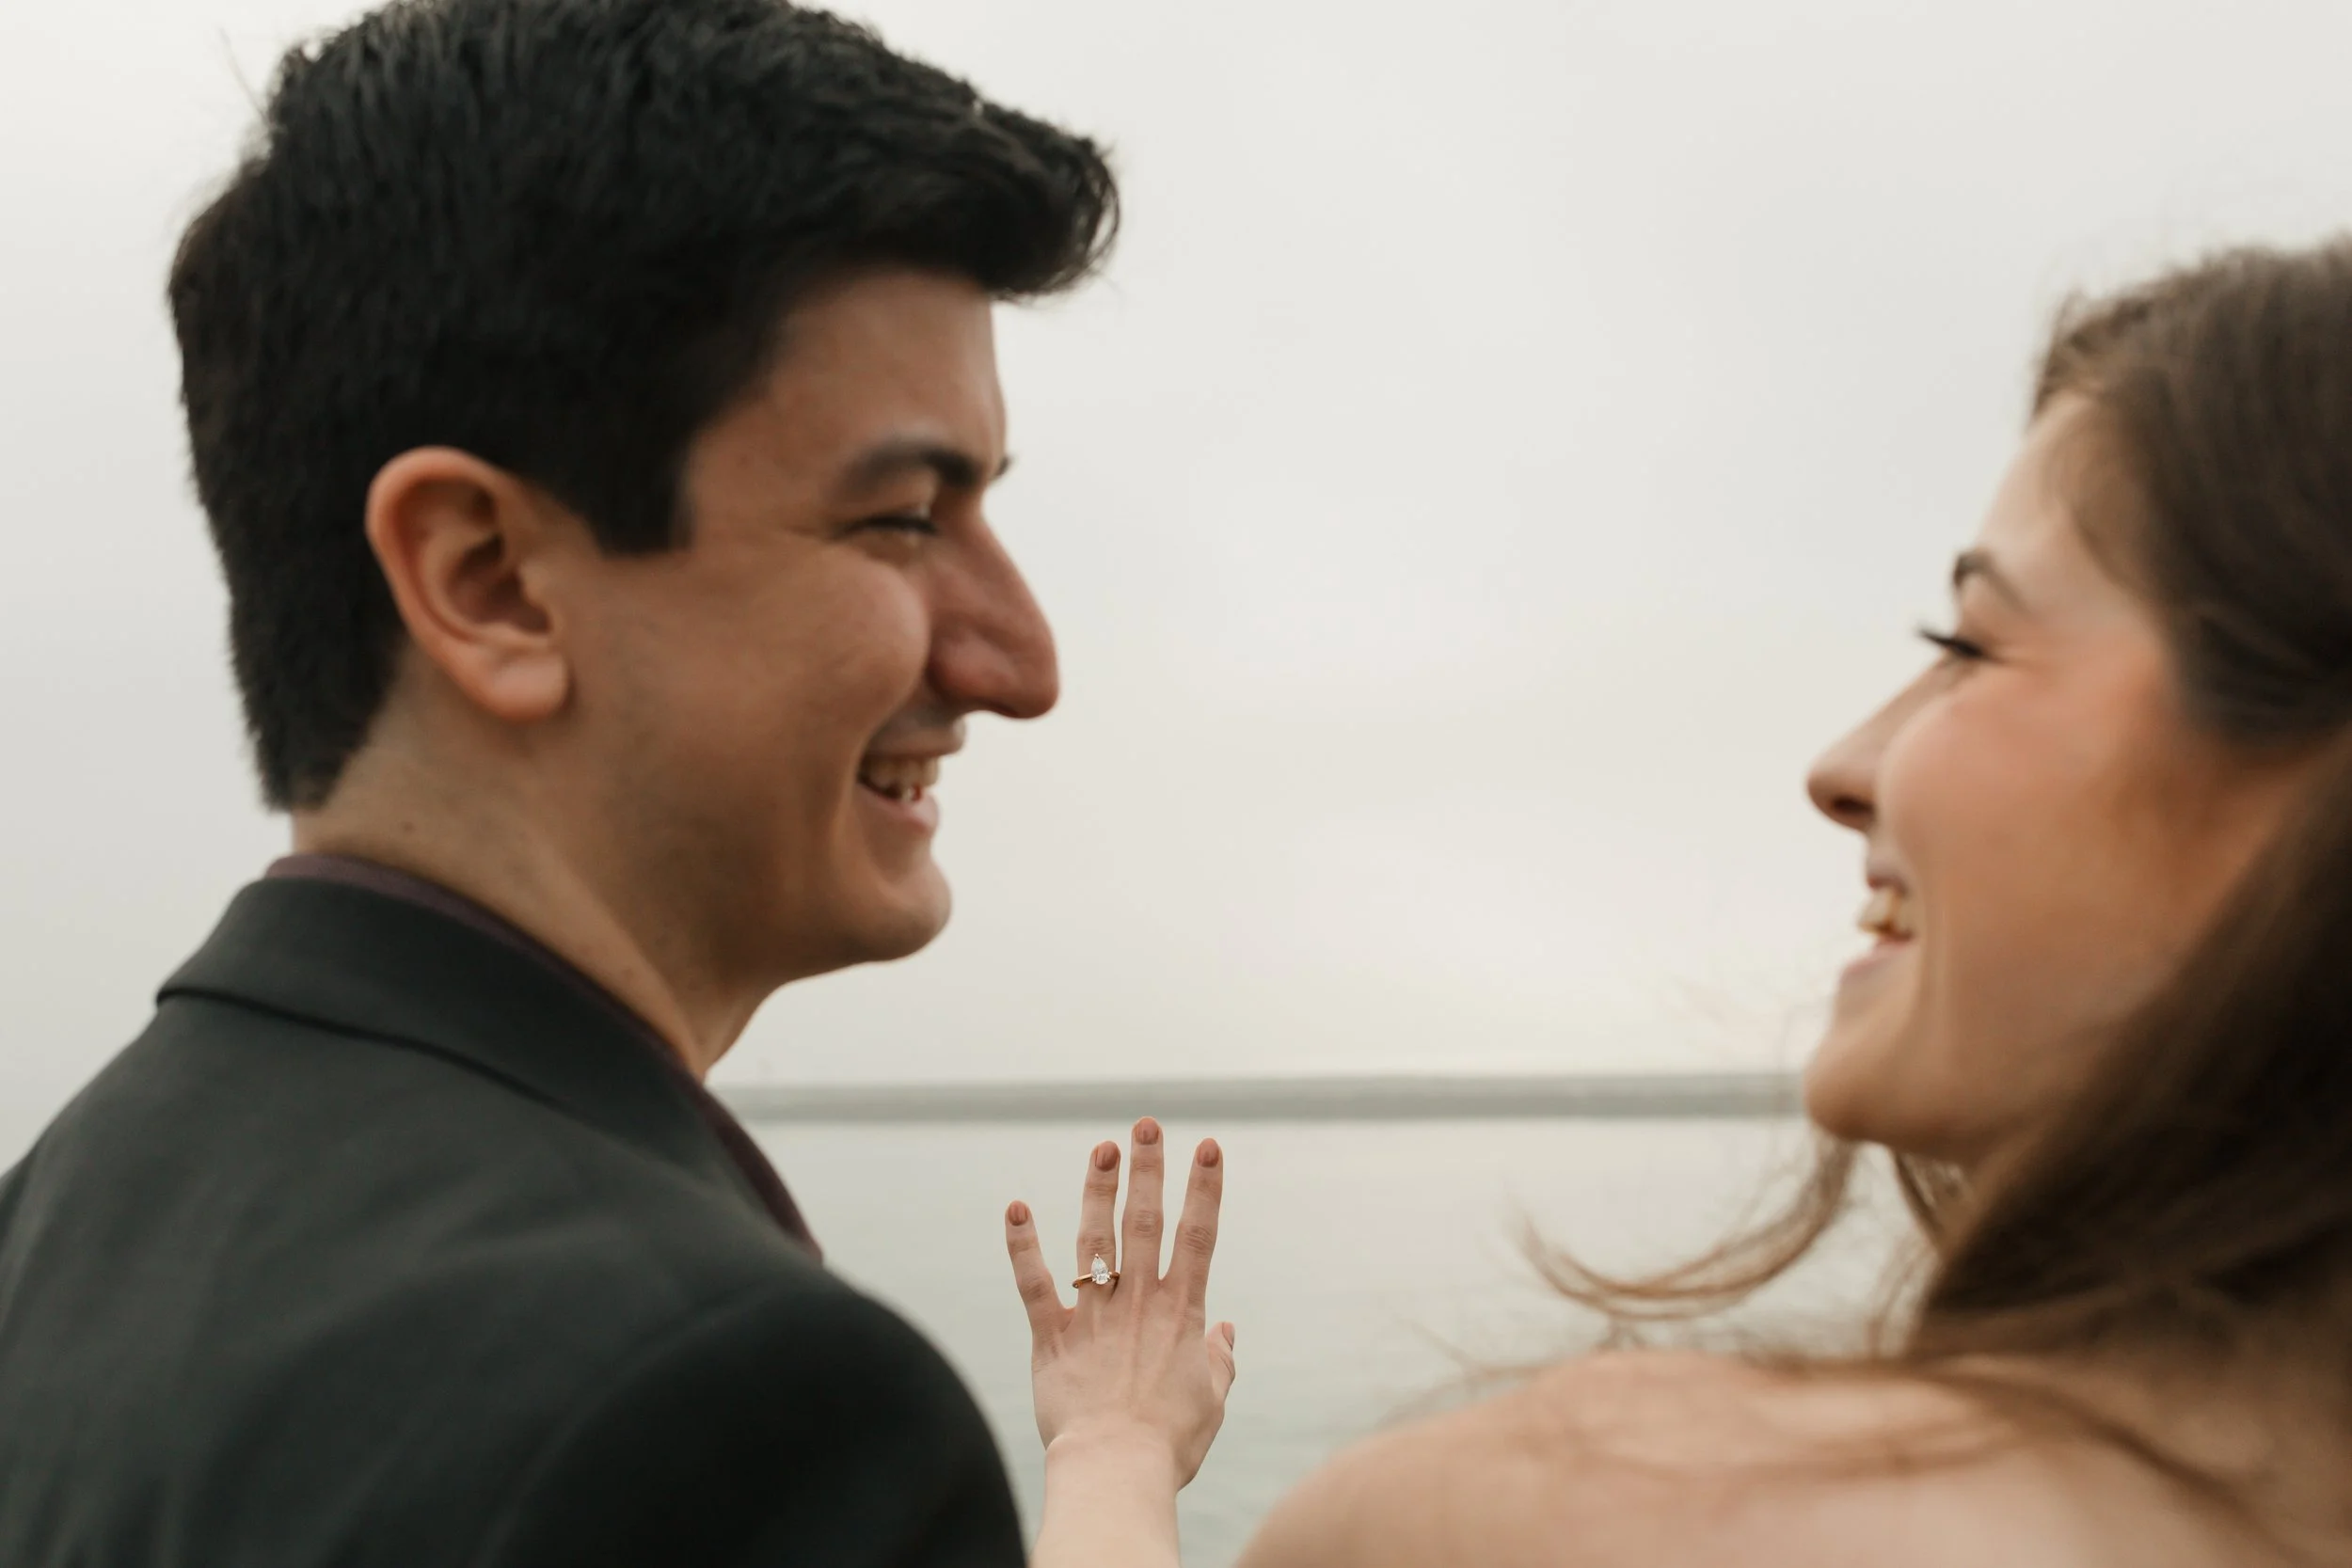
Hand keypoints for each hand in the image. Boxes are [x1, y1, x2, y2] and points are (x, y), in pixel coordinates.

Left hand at [1005, 1118, 1236, 1487]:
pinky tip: (1015, 1208)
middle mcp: (1138, 1303)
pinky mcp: (1052, 1335)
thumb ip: (1220, 1360)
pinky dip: (1022, 1245)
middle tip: (1147, 1125)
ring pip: (1095, 1239)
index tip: (1208, 1147)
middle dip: (1148, 1170)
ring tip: (1103, 1147)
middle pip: (1145, 1222)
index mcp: (1181, 1314)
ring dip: (1098, 1190)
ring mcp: (1094, 1315)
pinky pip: (1034, 1282)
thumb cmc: (1170, 1442)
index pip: (1199, 1237)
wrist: (1115, 1468)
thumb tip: (1227, 1331)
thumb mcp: (1212, 1399)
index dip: (1205, 1190)